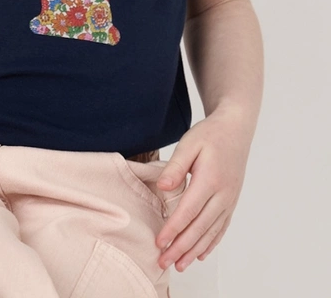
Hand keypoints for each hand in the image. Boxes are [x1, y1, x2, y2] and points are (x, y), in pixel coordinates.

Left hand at [153, 106, 252, 271]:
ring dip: (194, 250)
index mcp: (210, 179)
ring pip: (211, 232)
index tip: (160, 242)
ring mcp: (229, 200)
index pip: (189, 210)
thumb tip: (163, 187)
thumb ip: (176, 166)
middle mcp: (223, 194)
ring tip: (179, 265)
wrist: (235, 130)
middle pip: (200, 227)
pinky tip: (200, 253)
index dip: (174, 229)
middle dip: (181, 247)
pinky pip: (221, 228)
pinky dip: (210, 243)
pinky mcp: (231, 202)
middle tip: (164, 262)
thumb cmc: (210, 134)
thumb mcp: (189, 143)